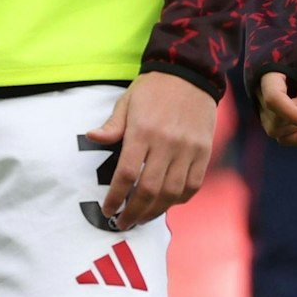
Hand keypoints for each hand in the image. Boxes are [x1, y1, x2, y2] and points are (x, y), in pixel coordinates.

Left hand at [86, 72, 217, 229]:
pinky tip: (168, 203)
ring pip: (172, 192)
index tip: (109, 210)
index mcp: (143, 131)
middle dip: (133, 212)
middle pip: (149, 189)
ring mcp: (188, 148)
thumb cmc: (154, 88)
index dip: (116, 197)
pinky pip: (193, 184)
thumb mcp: (128, 101)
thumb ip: (112, 125)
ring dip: (155, 211)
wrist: (191, 73)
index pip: (127, 174)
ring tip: (143, 218)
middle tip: (124, 223)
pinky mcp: (204, 151)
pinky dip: (180, 199)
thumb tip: (92, 137)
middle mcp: (166, 143)